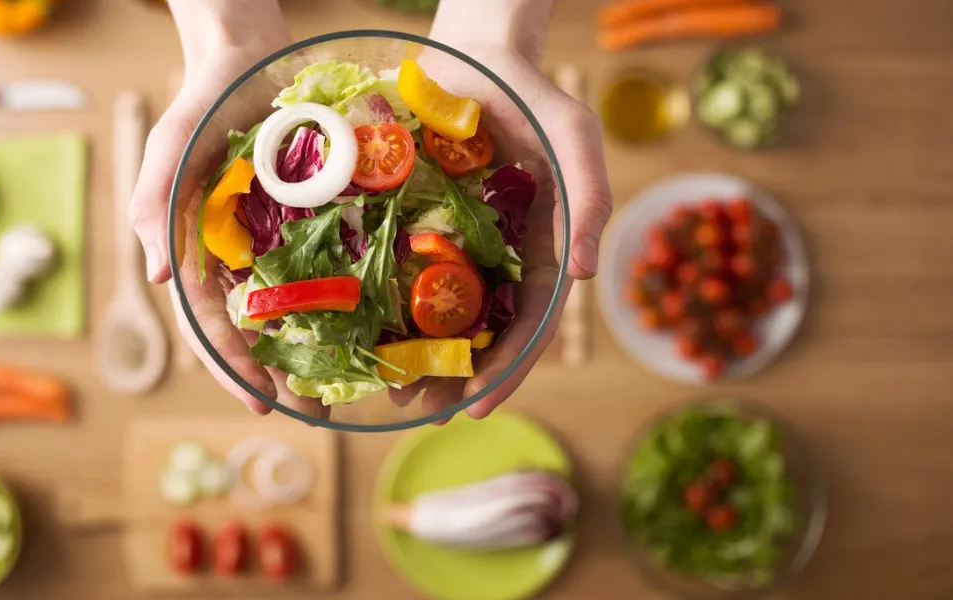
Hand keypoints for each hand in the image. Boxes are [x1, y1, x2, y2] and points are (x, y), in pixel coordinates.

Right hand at [131, 0, 328, 418]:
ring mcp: (278, 239)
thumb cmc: (200, 101)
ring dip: (316, 350)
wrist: (247, 54)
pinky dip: (345, 298)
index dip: (233, 364)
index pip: (211, 321)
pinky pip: (330, 264)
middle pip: (257, 327)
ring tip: (347, 388)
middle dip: (280, 373)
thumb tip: (153, 277)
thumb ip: (153, 205)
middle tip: (316, 413)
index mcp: (197, 249)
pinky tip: (371, 326)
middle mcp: (238, 254)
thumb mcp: (169, 147)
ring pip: (296, 306)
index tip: (260, 402)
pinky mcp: (314, 217)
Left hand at [409, 0, 612, 421]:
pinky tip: (364, 334)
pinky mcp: (418, 221)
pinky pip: (402, 270)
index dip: (509, 369)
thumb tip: (588, 278)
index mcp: (544, 248)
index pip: (530, 324)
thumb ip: (589, 200)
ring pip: (440, 313)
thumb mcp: (574, 138)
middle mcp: (500, 255)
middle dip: (457, 378)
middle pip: (483, 332)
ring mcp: (458, 241)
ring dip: (420, 356)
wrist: (474, 51)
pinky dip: (388, 307)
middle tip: (420, 413)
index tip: (478, 408)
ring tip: (391, 394)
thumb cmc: (531, 94)